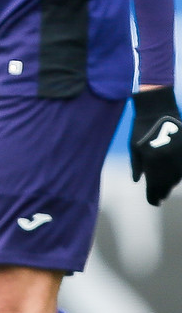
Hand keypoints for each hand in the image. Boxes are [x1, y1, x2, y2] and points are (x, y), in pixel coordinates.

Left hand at [130, 85, 181, 204]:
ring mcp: (179, 155)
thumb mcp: (134, 148)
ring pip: (177, 177)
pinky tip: (176, 178)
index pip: (154, 186)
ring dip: (171, 185)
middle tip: (160, 199)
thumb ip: (137, 166)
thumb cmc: (141, 128)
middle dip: (162, 192)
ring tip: (167, 190)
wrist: (157, 109)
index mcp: (152, 162)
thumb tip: (138, 181)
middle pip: (167, 184)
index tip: (153, 202)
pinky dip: (179, 175)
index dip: (153, 196)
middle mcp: (168, 161)